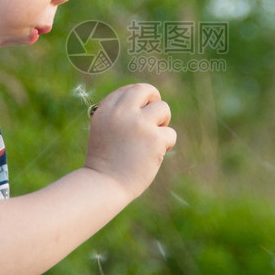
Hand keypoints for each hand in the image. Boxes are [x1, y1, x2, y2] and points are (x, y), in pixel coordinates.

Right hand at [85, 83, 176, 198]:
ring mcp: (139, 124)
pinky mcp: (154, 138)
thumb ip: (119, 116)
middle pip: (145, 90)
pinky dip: (166, 145)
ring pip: (163, 108)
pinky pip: (170, 133)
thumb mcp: (104, 132)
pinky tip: (153, 156)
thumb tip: (146, 104)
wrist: (104, 185)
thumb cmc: (104, 163)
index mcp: (105, 110)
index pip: (127, 91)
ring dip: (163, 122)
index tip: (141, 108)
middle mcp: (121, 113)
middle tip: (156, 115)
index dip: (138, 98)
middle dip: (154, 99)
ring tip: (152, 139)